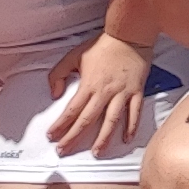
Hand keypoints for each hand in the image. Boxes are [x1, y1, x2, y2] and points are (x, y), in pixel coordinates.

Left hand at [39, 30, 158, 157]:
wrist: (130, 35)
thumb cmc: (101, 45)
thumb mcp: (73, 55)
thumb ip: (59, 74)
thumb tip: (54, 94)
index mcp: (89, 84)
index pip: (72, 110)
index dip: (61, 125)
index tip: (52, 137)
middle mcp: (105, 92)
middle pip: (88, 120)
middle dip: (74, 137)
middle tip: (64, 151)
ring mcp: (122, 93)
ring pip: (112, 121)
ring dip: (103, 138)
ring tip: (96, 152)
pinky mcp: (137, 91)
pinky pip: (135, 113)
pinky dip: (131, 127)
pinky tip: (126, 139)